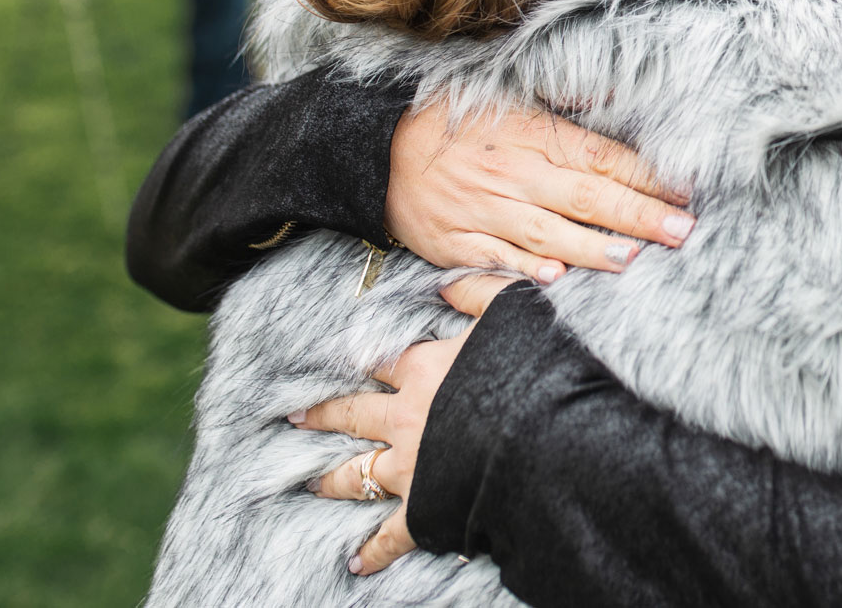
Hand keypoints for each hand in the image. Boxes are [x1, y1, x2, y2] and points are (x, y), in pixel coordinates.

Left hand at [299, 275, 521, 573]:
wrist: (545, 435)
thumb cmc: (532, 369)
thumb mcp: (512, 311)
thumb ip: (478, 290)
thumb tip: (445, 281)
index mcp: (426, 368)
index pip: (381, 360)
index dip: (357, 358)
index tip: (331, 357)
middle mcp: (407, 415)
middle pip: (354, 414)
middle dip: (324, 414)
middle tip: (296, 417)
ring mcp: (410, 464)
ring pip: (359, 472)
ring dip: (334, 479)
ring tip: (313, 484)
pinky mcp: (423, 507)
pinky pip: (392, 534)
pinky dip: (374, 549)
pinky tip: (357, 561)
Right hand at [388, 102, 694, 281]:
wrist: (377, 147)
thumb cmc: (453, 120)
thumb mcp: (509, 95)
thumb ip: (565, 100)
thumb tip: (617, 92)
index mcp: (532, 135)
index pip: (600, 156)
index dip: (645, 175)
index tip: (683, 191)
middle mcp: (513, 174)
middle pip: (586, 196)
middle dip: (638, 215)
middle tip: (682, 231)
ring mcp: (484, 211)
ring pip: (548, 232)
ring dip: (592, 248)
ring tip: (632, 258)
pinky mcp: (456, 243)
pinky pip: (496, 259)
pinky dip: (526, 269)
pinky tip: (557, 280)